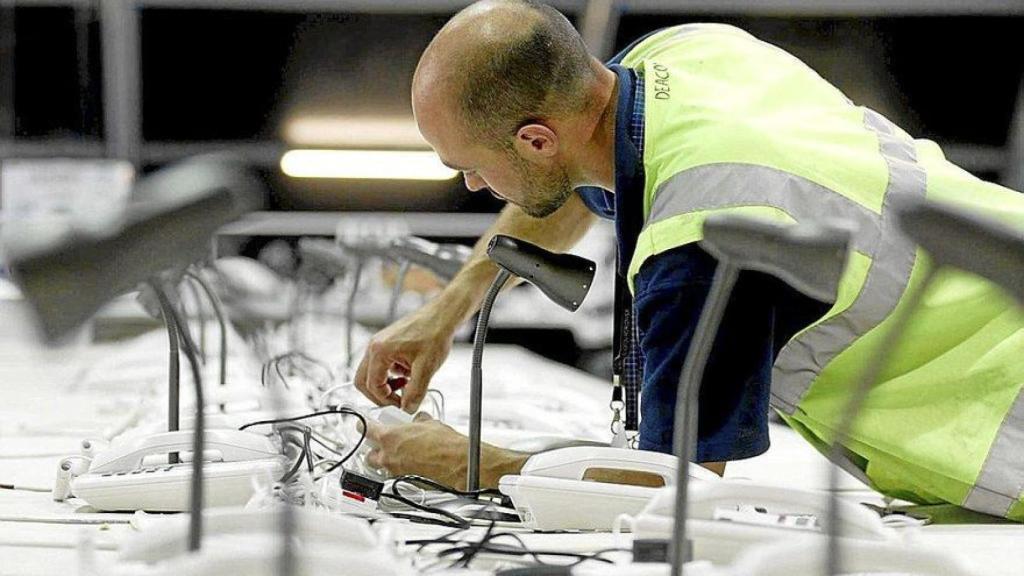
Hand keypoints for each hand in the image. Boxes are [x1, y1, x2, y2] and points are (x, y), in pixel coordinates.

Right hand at [354, 304, 453, 411]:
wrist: (443, 315)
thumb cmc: (435, 332)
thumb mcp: (426, 368)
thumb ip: (415, 392)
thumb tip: (408, 408)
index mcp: (380, 351)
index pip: (372, 386)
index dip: (386, 400)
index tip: (400, 405)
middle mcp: (375, 346)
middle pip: (363, 380)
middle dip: (380, 394)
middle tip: (396, 401)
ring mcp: (380, 343)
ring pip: (372, 372)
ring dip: (387, 383)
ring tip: (407, 384)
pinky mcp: (387, 343)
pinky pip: (382, 364)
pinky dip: (392, 373)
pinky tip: (410, 372)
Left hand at [364, 413, 528, 489]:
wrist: (457, 463)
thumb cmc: (445, 444)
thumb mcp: (428, 423)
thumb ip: (416, 421)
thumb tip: (417, 420)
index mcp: (389, 437)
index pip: (365, 428)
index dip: (364, 424)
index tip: (365, 423)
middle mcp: (388, 455)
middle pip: (368, 452)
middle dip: (373, 447)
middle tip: (383, 440)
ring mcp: (395, 470)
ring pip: (380, 466)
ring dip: (384, 459)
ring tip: (397, 452)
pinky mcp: (405, 479)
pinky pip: (395, 473)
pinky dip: (399, 467)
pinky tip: (411, 461)